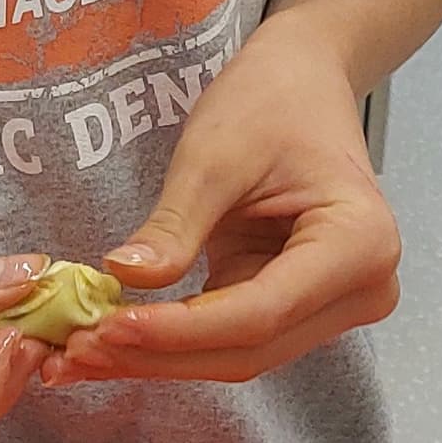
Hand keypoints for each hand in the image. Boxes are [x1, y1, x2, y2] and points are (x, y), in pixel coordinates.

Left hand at [52, 21, 399, 384]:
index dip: (178, 331)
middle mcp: (363, 290)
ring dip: (160, 358)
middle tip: (78, 352)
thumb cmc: (271, 102)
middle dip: (161, 354)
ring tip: (83, 351)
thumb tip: (123, 280)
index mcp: (359, 245)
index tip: (107, 328)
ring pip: (238, 355)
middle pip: (250, 348)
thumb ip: (174, 225)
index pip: (259, 314)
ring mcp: (335, 308)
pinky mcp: (299, 311)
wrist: (301, 85)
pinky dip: (172, 342)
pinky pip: (231, 339)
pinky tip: (115, 341)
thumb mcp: (214, 155)